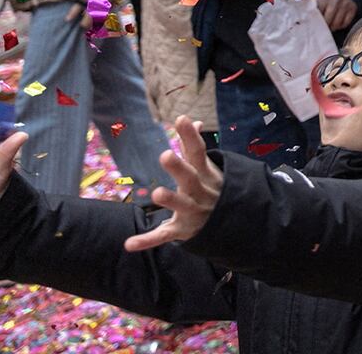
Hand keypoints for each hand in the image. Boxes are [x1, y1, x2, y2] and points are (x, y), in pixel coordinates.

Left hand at [125, 117, 221, 251]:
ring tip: (157, 193)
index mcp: (205, 174)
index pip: (197, 152)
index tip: (181, 119)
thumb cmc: (212, 189)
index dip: (190, 136)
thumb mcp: (208, 169)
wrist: (232, 224)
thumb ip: (194, 148)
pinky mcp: (182, 231)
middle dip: (179, 168)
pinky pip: (165, 235)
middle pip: (191, 178)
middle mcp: (200, 191)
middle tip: (166, 154)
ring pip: (182, 206)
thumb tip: (195, 122)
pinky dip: (147, 241)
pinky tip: (129, 243)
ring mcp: (192, 212)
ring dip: (171, 200)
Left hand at [315, 0, 357, 30]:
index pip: (319, 13)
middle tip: (322, 28)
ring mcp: (346, 4)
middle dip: (324, 26)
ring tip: (329, 27)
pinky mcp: (353, 9)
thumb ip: (315, 5)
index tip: (314, 24)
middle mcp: (337, 0)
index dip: (316, 20)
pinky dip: (341, 26)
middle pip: (328, 20)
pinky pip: (346, 23)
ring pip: (337, 24)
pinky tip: (337, 24)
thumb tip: (308, 17)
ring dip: (332, 27)